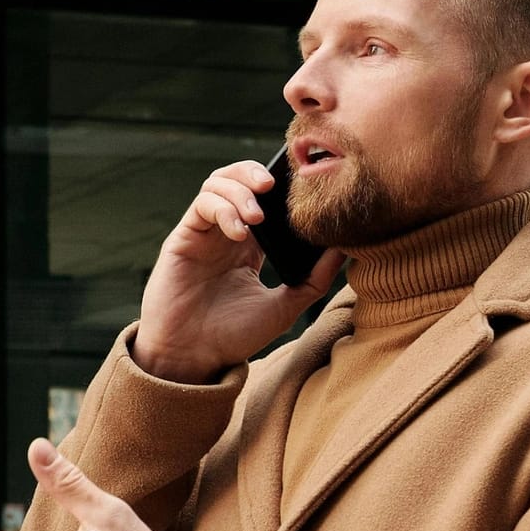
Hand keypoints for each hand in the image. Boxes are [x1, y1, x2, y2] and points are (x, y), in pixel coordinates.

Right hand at [132, 159, 344, 382]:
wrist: (192, 357)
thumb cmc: (233, 337)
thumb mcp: (284, 308)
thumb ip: (314, 280)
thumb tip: (346, 249)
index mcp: (250, 246)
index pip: (265, 199)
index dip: (280, 186)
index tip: (301, 188)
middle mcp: (226, 233)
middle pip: (238, 178)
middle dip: (256, 173)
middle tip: (274, 187)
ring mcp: (204, 233)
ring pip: (218, 183)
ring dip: (240, 190)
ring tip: (258, 217)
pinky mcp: (184, 237)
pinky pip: (203, 204)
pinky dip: (223, 210)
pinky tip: (239, 234)